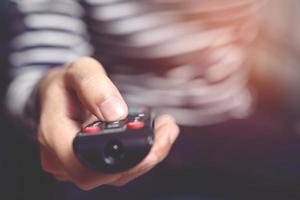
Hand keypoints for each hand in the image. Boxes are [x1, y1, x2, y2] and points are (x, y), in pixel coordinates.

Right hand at [37, 57, 179, 189]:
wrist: (58, 96)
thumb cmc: (65, 84)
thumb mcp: (78, 71)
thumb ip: (94, 86)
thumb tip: (115, 113)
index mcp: (53, 135)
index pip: (85, 166)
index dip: (120, 160)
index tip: (146, 137)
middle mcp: (62, 159)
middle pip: (108, 176)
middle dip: (144, 157)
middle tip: (166, 130)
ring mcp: (76, 167)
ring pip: (119, 176)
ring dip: (147, 155)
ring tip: (165, 129)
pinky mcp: (91, 166)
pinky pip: (120, 170)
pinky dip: (141, 155)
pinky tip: (156, 136)